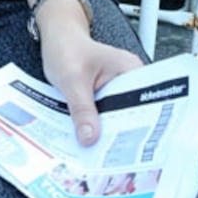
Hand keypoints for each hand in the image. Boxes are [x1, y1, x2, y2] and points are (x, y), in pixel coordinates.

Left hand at [39, 28, 142, 146]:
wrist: (55, 37)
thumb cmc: (65, 47)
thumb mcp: (71, 79)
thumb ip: (81, 109)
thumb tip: (89, 138)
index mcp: (130, 70)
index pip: (142, 105)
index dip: (137, 129)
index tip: (131, 151)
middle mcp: (129, 80)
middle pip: (129, 115)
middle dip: (119, 135)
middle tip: (112, 160)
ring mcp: (117, 88)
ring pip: (114, 117)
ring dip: (105, 132)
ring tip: (99, 154)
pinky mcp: (104, 95)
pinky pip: (103, 114)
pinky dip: (95, 124)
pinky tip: (88, 138)